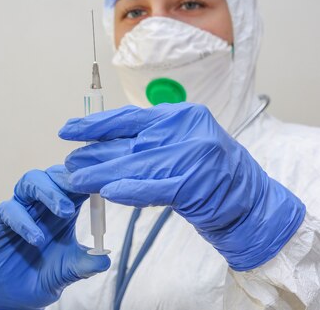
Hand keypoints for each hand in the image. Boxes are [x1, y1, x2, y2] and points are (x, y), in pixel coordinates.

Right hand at [0, 165, 110, 309]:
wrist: (8, 297)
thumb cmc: (39, 277)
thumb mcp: (67, 272)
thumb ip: (85, 264)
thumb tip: (105, 258)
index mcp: (63, 209)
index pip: (77, 184)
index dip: (89, 180)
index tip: (105, 183)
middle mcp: (41, 203)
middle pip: (55, 175)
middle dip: (70, 180)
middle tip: (85, 191)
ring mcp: (20, 208)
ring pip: (31, 180)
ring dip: (49, 192)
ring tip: (65, 212)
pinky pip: (8, 209)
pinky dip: (23, 221)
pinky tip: (36, 238)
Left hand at [59, 103, 305, 270]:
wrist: (251, 203)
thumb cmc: (212, 175)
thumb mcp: (182, 146)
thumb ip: (149, 143)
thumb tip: (103, 149)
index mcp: (181, 115)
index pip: (129, 117)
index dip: (95, 124)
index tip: (68, 129)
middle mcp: (186, 130)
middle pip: (128, 142)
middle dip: (94, 153)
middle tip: (68, 162)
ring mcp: (192, 156)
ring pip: (135, 165)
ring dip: (102, 174)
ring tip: (75, 181)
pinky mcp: (194, 183)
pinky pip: (154, 187)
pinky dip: (129, 190)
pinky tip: (107, 192)